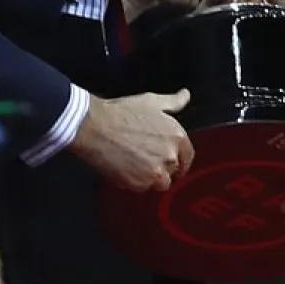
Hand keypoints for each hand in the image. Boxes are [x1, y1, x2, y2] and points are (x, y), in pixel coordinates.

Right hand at [69, 90, 194, 191]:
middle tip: (147, 157)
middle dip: (163, 166)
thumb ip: (173, 102)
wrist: (96, 127)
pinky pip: (143, 188)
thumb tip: (185, 95)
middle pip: (174, 170)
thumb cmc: (122, 112)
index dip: (181, 159)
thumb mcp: (151, 102)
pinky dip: (136, 181)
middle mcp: (170, 157)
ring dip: (152, 177)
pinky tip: (126, 167)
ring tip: (136, 164)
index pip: (188, 156)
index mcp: (177, 137)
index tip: (175, 162)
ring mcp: (155, 173)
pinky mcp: (138, 184)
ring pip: (160, 183)